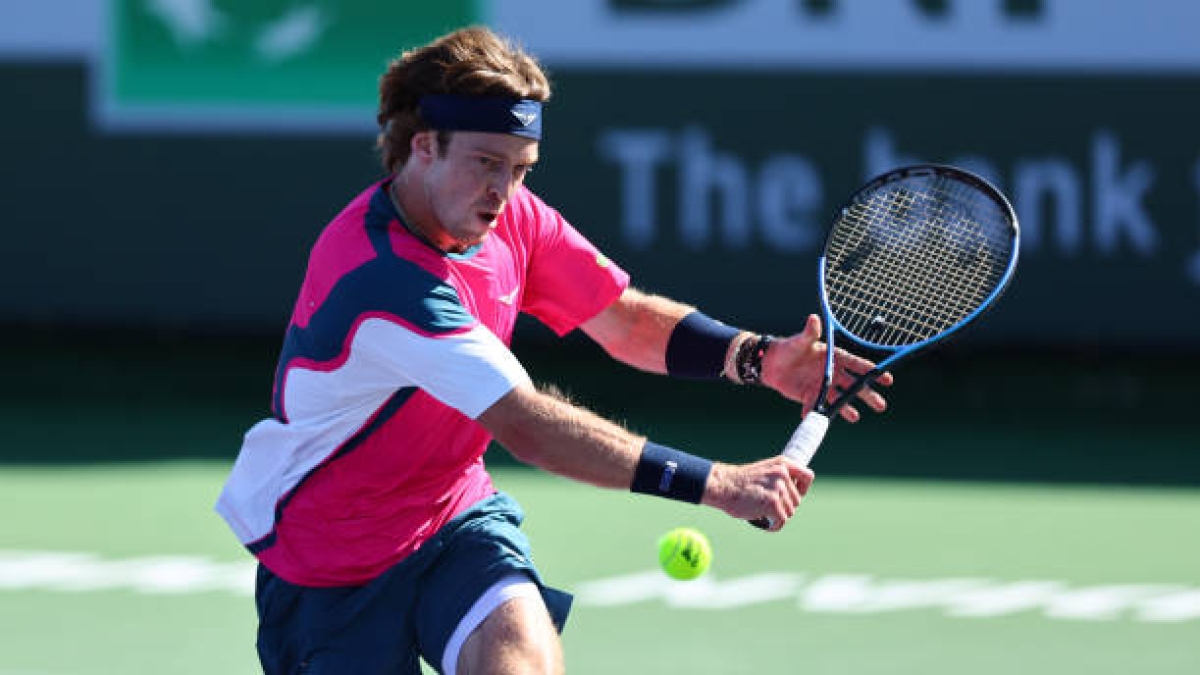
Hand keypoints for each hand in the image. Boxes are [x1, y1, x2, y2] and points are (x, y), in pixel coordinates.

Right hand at [702, 458, 814, 531]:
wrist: (722, 486)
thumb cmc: (741, 482)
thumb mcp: (765, 471)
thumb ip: (780, 478)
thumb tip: (795, 495)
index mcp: (783, 464)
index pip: (808, 476)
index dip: (801, 489)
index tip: (790, 495)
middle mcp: (783, 474)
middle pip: (796, 501)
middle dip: (783, 506)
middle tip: (765, 504)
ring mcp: (779, 488)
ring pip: (789, 512)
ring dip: (776, 516)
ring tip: (761, 511)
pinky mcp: (773, 503)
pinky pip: (781, 521)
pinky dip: (773, 525)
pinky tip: (763, 522)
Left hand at [761, 314, 892, 421]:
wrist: (771, 363)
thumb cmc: (790, 347)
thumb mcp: (800, 340)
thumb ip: (809, 333)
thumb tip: (814, 319)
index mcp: (835, 357)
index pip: (857, 364)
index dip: (872, 372)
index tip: (886, 379)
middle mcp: (833, 373)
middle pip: (853, 385)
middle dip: (867, 394)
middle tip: (880, 406)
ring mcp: (823, 385)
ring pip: (839, 398)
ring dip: (847, 408)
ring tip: (855, 417)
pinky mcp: (810, 396)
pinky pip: (816, 405)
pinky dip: (816, 411)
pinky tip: (821, 418)